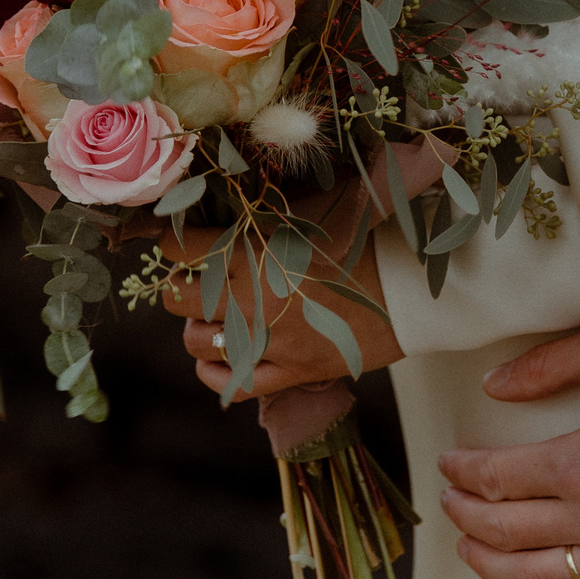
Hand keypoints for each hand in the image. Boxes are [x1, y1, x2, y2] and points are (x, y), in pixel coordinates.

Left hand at [158, 188, 403, 397]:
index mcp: (254, 251)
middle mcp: (252, 298)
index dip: (171, 243)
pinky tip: (220, 359)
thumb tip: (224, 194)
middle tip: (196, 281)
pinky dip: (216, 374)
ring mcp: (268, 340)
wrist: (408, 288)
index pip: (180, 248)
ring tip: (211, 318)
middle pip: (177, 299)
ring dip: (197, 329)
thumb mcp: (310, 210)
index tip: (177, 243)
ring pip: (196, 344)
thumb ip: (264, 209)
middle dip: (179, 288)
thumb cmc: (362, 238)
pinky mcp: (289, 372)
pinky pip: (230, 385)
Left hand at [438, 319, 579, 578]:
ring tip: (480, 554)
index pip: (494, 478)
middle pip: (505, 533)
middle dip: (467, 518)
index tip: (450, 464)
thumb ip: (550, 367)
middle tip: (453, 505)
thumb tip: (493, 385)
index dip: (462, 472)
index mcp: (579, 463)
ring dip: (498, 569)